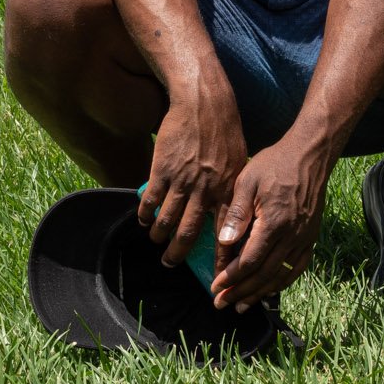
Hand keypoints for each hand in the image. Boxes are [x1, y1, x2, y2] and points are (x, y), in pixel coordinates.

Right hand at [140, 81, 246, 269]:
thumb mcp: (239, 163)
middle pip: (189, 234)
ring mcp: (183, 181)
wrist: (203, 103)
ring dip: (159, 236)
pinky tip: (144, 220)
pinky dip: (146, 215)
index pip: (225, 234)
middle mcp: (206, 190)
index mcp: (228, 190)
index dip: (220, 260)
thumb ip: (232, 191)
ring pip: (167, 221)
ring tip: (157, 241)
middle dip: (178, 255)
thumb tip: (232, 218)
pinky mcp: (163, 170)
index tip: (216, 280)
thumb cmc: (225, 132)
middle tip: (170, 263)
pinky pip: (151, 201)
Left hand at [210, 135, 333, 311]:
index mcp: (273, 222)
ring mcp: (304, 238)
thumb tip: (225, 242)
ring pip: (280, 275)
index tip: (215, 288)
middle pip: (263, 274)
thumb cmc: (275, 164)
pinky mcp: (311, 237)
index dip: (231, 278)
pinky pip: (297, 268)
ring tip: (242, 305)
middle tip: (222, 304)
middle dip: (240, 292)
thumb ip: (237, 212)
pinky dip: (282, 283)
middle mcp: (291, 235)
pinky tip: (270, 290)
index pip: (249, 260)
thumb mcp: (249, 180)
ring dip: (260, 293)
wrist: (310, 155)